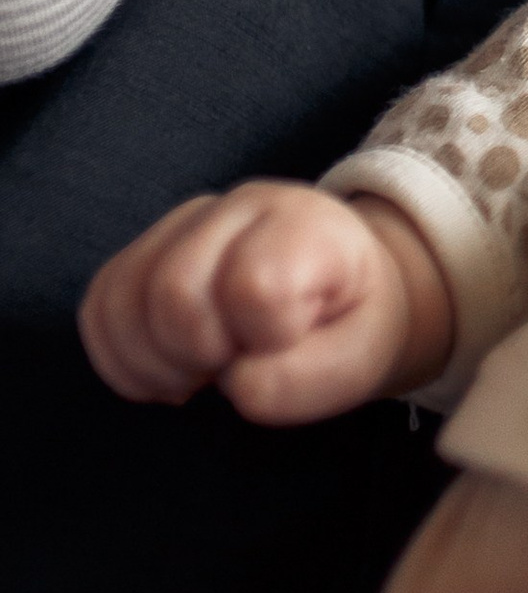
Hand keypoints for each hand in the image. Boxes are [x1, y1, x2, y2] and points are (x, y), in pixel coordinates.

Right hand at [78, 183, 455, 420]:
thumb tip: (238, 385)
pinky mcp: (143, 251)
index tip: (286, 344)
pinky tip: (169, 369)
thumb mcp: (362, 358)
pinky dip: (123, 358)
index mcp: (305, 224)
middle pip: (173, 292)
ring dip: (156, 362)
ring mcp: (184, 223)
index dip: (265, 339)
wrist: (337, 291)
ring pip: (124, 299)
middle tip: (235, 364)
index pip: (255, 283)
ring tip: (203, 371)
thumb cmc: (349, 325)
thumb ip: (313, 377)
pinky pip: (99, 306)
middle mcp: (239, 208)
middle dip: (200, 355)